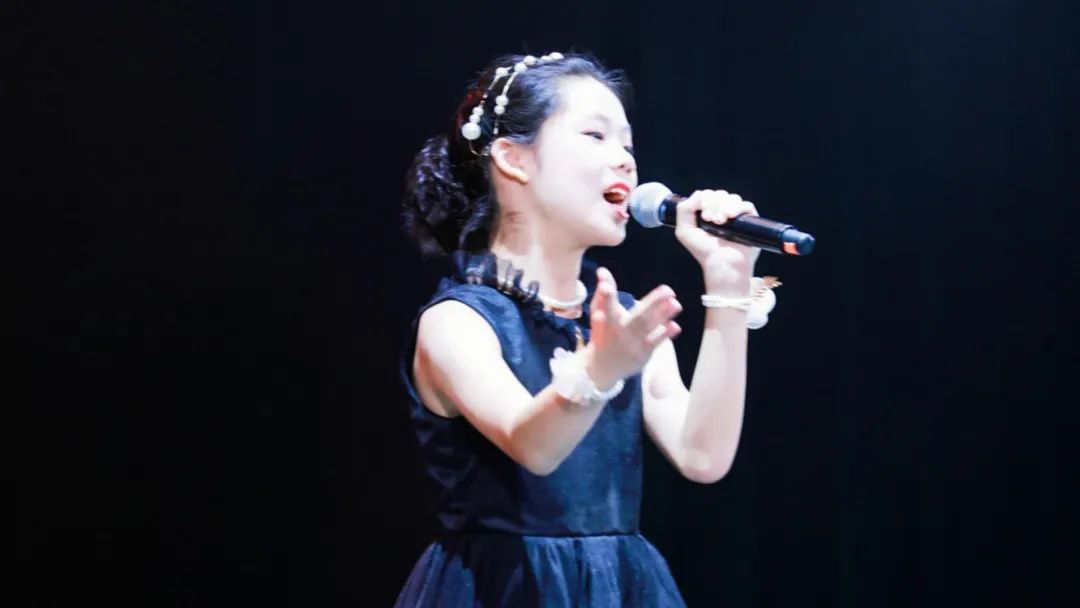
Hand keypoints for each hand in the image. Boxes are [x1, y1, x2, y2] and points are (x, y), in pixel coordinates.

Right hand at [583, 267, 681, 388]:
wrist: (602, 368)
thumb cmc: (602, 334)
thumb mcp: (598, 314)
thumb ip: (603, 293)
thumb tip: (603, 271)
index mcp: (606, 320)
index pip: (606, 306)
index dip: (606, 295)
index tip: (606, 286)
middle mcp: (619, 333)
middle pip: (637, 316)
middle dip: (653, 302)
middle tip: (669, 290)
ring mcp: (631, 345)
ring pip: (648, 329)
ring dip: (663, 316)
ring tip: (676, 304)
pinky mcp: (641, 356)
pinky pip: (654, 344)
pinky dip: (664, 335)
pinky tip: (675, 325)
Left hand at [674, 189, 761, 293]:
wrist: (720, 264)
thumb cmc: (704, 251)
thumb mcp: (684, 231)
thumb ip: (683, 210)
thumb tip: (699, 193)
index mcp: (708, 212)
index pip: (707, 195)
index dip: (704, 201)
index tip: (703, 217)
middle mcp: (722, 212)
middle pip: (719, 194)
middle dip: (712, 204)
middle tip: (710, 220)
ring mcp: (737, 216)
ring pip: (732, 197)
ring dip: (723, 207)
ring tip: (720, 222)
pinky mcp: (750, 221)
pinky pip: (747, 205)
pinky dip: (738, 207)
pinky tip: (730, 217)